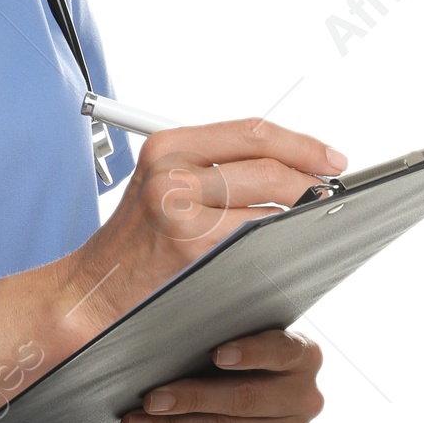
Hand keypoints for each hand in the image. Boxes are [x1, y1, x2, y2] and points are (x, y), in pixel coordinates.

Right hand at [56, 118, 346, 340]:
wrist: (92, 291)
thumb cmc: (136, 243)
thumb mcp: (164, 186)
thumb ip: (216, 169)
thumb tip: (294, 166)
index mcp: (167, 146)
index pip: (251, 132)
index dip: (302, 144)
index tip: (331, 159)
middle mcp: (171, 172)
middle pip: (268, 166)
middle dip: (311, 183)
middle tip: (331, 196)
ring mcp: (180, 211)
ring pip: (269, 205)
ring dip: (300, 216)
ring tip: (311, 223)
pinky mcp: (192, 248)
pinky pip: (256, 238)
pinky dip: (281, 243)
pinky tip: (288, 248)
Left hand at [118, 329, 323, 422]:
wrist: (242, 387)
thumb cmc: (227, 347)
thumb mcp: (229, 327)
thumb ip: (214, 321)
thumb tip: (169, 312)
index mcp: (304, 355)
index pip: (282, 350)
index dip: (251, 352)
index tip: (215, 354)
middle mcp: (305, 398)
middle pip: (245, 399)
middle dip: (192, 399)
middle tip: (150, 399)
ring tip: (137, 422)